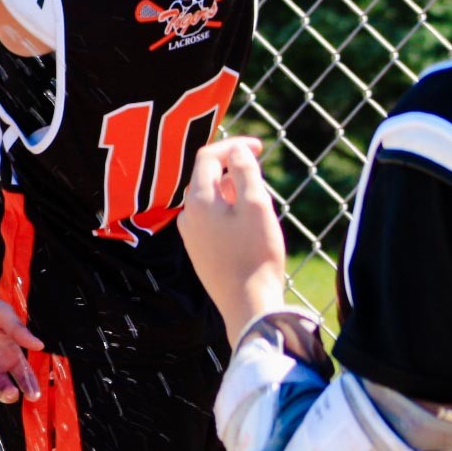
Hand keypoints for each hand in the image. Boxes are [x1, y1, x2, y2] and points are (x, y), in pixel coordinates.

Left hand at [178, 137, 288, 343]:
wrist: (247, 305)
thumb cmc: (255, 255)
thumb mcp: (256, 206)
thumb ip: (245, 172)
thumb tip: (236, 152)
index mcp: (197, 200)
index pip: (208, 157)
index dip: (233, 145)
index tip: (259, 145)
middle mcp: (188, 215)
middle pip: (208, 177)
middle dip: (236, 171)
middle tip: (263, 180)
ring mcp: (192, 235)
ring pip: (212, 200)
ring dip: (235, 194)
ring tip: (261, 210)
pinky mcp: (200, 251)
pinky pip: (213, 220)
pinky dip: (231, 213)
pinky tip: (252, 230)